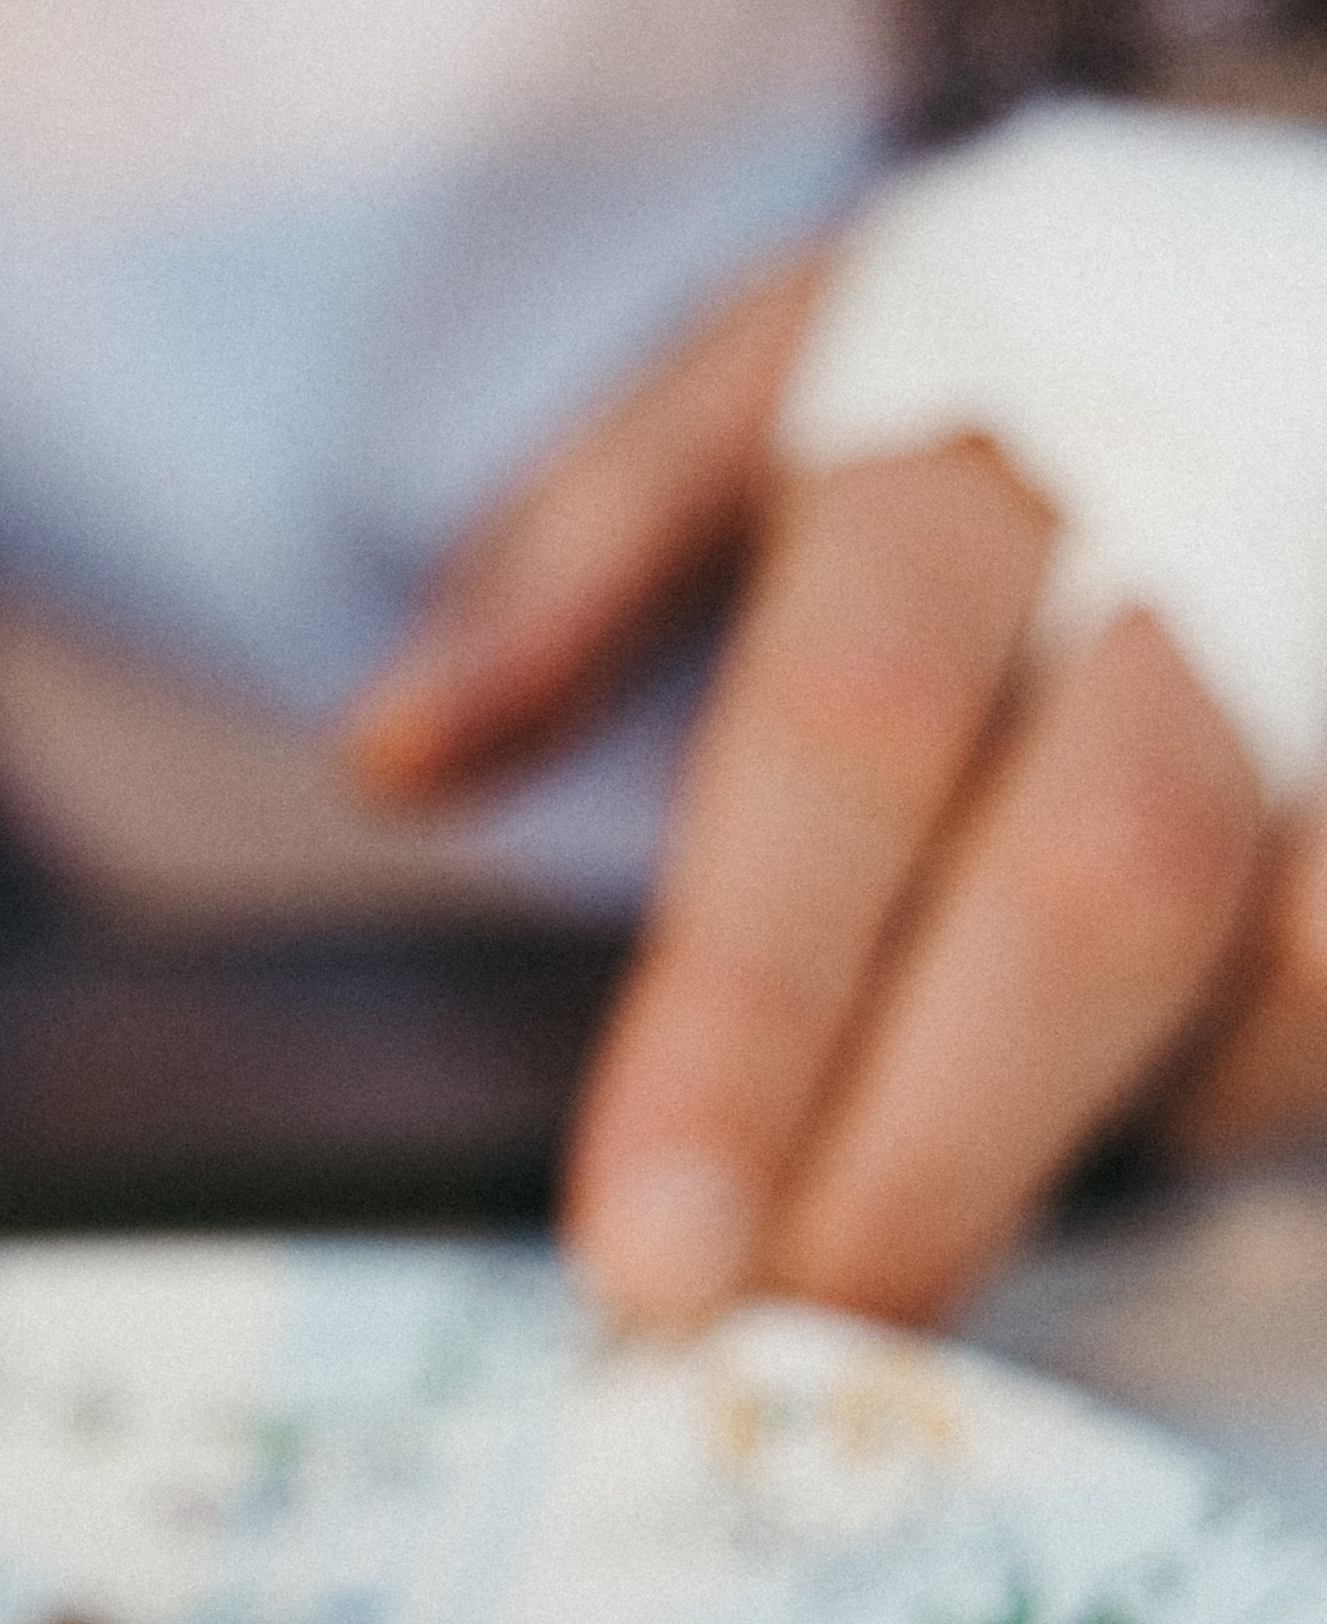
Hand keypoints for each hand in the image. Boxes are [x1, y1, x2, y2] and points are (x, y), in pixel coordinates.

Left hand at [343, 251, 1295, 1326]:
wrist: (1317, 276)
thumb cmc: (1010, 369)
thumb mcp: (774, 375)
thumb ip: (579, 562)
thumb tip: (390, 762)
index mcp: (973, 422)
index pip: (847, 737)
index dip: (747, 1013)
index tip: (649, 1256)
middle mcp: (1213, 509)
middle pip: (1092, 880)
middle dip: (933, 1155)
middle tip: (799, 1347)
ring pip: (1294, 960)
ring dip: (1112, 1134)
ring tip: (943, 1227)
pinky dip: (1252, 1084)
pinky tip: (1139, 1116)